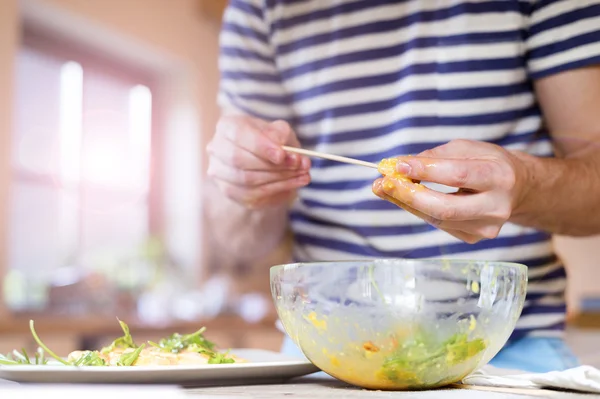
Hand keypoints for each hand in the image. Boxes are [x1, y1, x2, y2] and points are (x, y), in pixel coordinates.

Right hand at [206, 115, 310, 208]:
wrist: (262, 157)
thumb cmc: (270, 139)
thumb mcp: (278, 130)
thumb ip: (282, 136)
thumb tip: (289, 154)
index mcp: (226, 127)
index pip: (239, 135)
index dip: (261, 146)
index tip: (283, 155)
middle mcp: (216, 149)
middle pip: (240, 160)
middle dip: (273, 166)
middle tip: (300, 166)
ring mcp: (219, 172)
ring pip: (247, 180)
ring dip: (279, 180)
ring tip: (303, 176)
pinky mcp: (229, 191)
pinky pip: (251, 195)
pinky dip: (276, 191)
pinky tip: (294, 186)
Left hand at [372, 139, 529, 243]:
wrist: (517, 189)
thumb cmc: (488, 163)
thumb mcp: (467, 148)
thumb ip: (435, 156)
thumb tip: (400, 165)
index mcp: (500, 177)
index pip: (457, 175)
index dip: (425, 170)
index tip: (397, 165)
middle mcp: (496, 207)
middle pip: (445, 207)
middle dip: (409, 195)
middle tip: (383, 183)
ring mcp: (486, 228)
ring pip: (437, 218)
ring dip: (406, 202)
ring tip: (384, 187)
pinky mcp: (473, 237)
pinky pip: (438, 224)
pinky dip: (417, 210)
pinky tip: (403, 197)